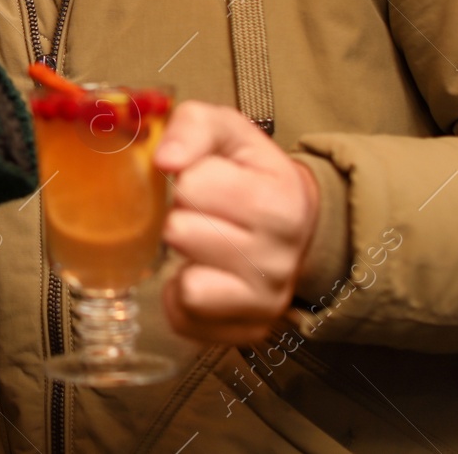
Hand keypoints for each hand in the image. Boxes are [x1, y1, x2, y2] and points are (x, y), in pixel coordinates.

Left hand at [155, 102, 319, 343]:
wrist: (293, 221)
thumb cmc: (250, 172)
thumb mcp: (227, 131)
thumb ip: (192, 126)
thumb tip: (164, 159)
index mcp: (280, 202)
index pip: (194, 185)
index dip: (190, 178)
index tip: (209, 179)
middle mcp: (281, 259)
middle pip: (180, 233)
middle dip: (181, 216)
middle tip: (203, 214)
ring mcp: (267, 302)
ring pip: (188, 285)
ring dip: (184, 258)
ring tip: (203, 242)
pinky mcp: (247, 332)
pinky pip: (186, 319)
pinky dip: (181, 296)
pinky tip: (200, 273)